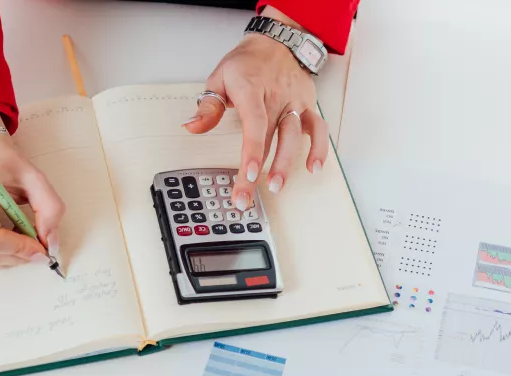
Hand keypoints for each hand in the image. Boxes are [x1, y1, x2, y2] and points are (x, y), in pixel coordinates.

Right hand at [0, 111, 64, 269]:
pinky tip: (5, 234)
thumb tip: (50, 243)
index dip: (18, 249)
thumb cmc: (0, 159)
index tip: (40, 248)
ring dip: (9, 255)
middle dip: (17, 254)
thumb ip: (49, 208)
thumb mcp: (33, 176)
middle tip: (37, 245)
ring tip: (21, 236)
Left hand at [184, 8, 328, 209]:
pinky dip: (319, 148)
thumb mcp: (220, 77)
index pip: (254, 124)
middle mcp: (277, 98)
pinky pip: (318, 129)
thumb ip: (208, 106)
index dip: (252, 151)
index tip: (247, 174)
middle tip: (247, 197)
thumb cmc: (247, 63)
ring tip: (277, 186)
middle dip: (259, 172)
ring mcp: (294, 103)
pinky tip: (313, 168)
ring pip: (294, 137)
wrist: (278, 42)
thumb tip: (192, 127)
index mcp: (252, 90)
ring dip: (286, 164)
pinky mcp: (307, 107)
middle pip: (270, 139)